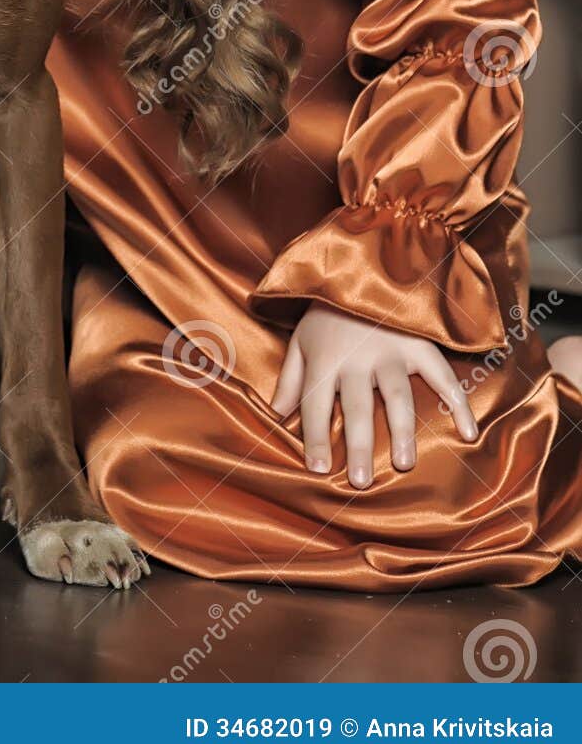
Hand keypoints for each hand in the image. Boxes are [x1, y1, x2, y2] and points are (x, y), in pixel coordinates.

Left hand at [271, 302, 478, 487]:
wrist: (362, 262)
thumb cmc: (327, 309)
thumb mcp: (300, 338)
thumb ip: (291, 378)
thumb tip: (276, 415)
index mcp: (324, 357)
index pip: (316, 404)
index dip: (314, 437)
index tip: (317, 470)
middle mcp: (357, 356)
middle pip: (357, 407)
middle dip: (357, 446)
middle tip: (359, 482)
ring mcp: (391, 349)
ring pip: (397, 395)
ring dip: (401, 431)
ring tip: (403, 463)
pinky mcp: (419, 342)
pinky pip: (441, 374)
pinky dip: (457, 402)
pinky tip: (467, 432)